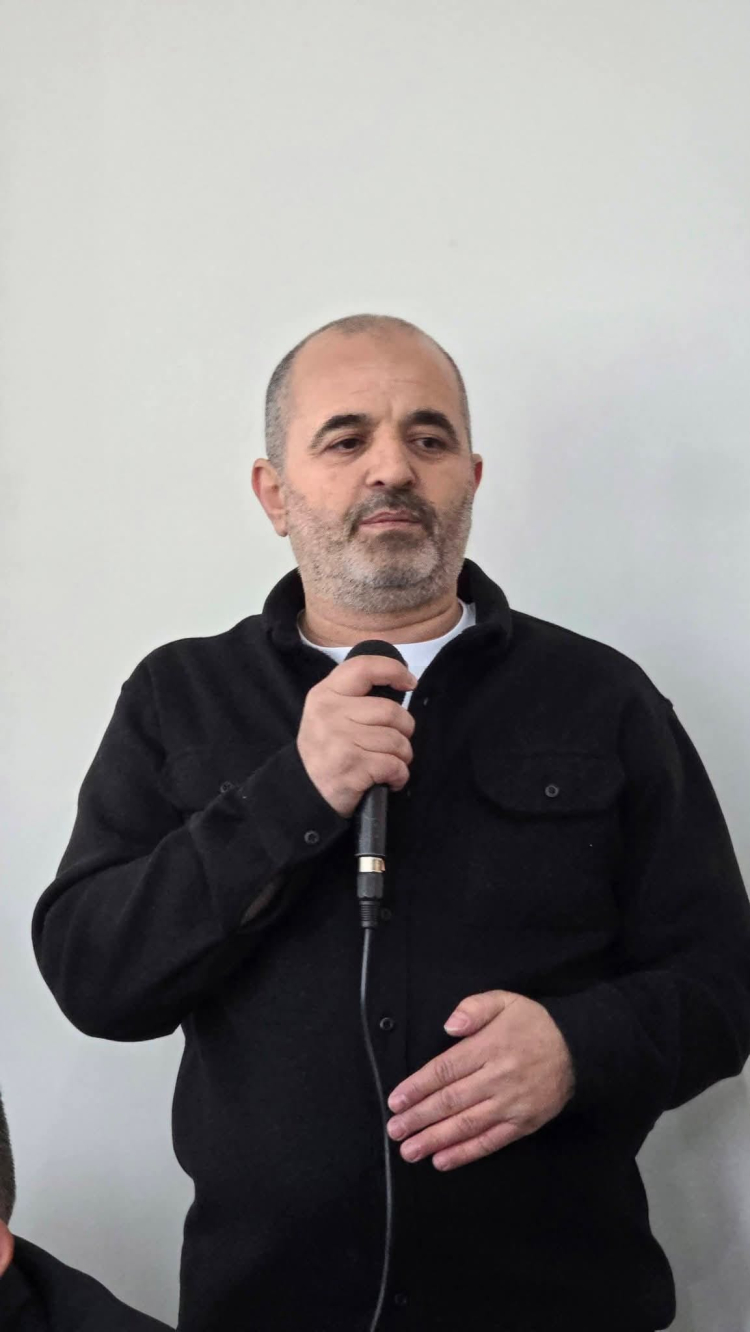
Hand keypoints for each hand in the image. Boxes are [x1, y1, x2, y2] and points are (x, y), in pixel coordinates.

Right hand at [297, 655, 416, 816]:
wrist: (305, 791)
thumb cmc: (326, 749)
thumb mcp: (327, 713)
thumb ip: (354, 696)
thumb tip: (399, 683)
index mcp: (325, 694)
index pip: (364, 667)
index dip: (394, 670)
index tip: (410, 683)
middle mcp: (330, 713)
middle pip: (391, 711)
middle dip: (404, 729)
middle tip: (395, 742)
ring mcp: (340, 740)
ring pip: (397, 740)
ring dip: (402, 756)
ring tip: (388, 763)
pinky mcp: (352, 766)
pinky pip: (395, 765)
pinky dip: (399, 776)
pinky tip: (388, 779)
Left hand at [386, 990, 573, 1170]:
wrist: (579, 1048)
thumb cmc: (534, 1024)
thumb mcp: (504, 1001)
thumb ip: (474, 1008)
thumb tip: (450, 1025)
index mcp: (489, 1047)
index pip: (445, 1070)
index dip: (417, 1087)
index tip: (396, 1101)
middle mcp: (498, 1078)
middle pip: (451, 1101)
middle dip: (418, 1118)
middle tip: (394, 1131)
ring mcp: (511, 1104)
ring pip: (467, 1125)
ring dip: (435, 1139)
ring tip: (410, 1150)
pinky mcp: (524, 1124)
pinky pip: (491, 1141)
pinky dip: (466, 1153)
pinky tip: (443, 1160)